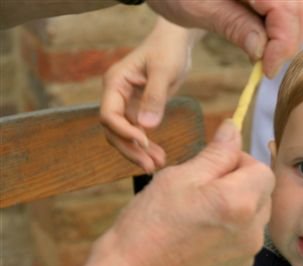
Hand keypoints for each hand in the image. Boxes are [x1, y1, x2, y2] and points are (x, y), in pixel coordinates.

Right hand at [90, 119, 273, 265]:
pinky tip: (200, 238)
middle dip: (240, 186)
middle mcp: (253, 231)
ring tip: (200, 215)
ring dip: (236, 210)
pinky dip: (229, 235)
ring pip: (253, 220)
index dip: (240, 163)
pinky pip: (243, 243)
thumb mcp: (180, 177)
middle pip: (262, 195)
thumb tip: (234, 129)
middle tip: (203, 190)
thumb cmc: (150, 224)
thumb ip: (216, 154)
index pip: (262, 170)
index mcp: (241, 202)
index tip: (214, 168)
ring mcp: (246, 256)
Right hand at [100, 18, 197, 172]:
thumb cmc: (168, 51)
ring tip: (157, 165)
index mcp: (115, 83)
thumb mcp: (164, 72)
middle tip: (150, 166)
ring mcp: (126, 104)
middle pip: (113, 130)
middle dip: (130, 149)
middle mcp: (116, 95)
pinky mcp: (138, 110)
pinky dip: (146, 146)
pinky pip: (137, 132)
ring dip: (138, 152)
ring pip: (124, 135)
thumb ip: (155, 98)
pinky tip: (159, 157)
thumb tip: (146, 127)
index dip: (124, 132)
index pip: (109, 115)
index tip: (145, 142)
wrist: (175, 43)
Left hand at [146, 0, 302, 77]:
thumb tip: (261, 51)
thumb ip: (234, 26)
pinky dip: (284, 28)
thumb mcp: (199, 9)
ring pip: (300, 9)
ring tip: (266, 56)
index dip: (282, 42)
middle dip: (289, 41)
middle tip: (268, 66)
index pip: (285, 8)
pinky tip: (266, 42)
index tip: (267, 69)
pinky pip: (290, 8)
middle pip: (300, 8)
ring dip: (289, 36)